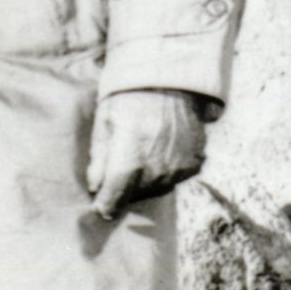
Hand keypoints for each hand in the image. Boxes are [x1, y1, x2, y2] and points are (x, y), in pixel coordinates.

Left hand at [84, 88, 207, 219]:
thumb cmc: (130, 98)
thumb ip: (99, 158)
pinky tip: (159, 150)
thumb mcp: (105, 122)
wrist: (171, 80)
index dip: (106, 205)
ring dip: (145, 181)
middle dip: (124, 188)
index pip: (115, 196)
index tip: (101, 208)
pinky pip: (175, 178)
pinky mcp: (195, 163)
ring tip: (141, 153)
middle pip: (136, 194)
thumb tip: (95, 186)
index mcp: (131, 159)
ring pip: (156, 189)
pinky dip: (165, 171)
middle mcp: (158, 169)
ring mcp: (179, 168)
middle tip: (119, 167)